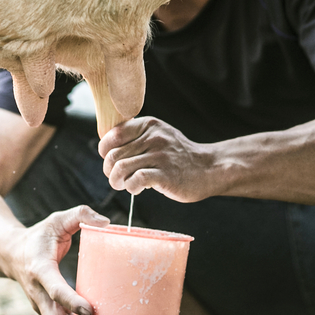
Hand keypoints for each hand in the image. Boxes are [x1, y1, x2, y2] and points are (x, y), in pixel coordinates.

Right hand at [9, 205, 111, 314]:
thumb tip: (105, 222)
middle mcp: (39, 294)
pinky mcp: (48, 311)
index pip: (56, 291)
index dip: (72, 303)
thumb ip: (79, 215)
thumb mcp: (56, 220)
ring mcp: (42, 305)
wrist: (10, 254)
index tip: (91, 311)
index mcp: (40, 270)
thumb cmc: (38, 236)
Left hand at [98, 117, 218, 201]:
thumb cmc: (178, 156)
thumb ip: (135, 138)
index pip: (113, 135)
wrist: (208, 168)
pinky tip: (137, 189)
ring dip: (117, 181)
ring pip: (121, 168)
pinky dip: (131, 187)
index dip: (105, 151)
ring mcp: (160, 155)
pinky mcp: (165, 174)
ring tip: (124, 185)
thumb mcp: (158, 136)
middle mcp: (154, 137)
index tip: (112, 161)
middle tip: (116, 179)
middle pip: (114, 155)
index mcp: (149, 125)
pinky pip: (136, 180)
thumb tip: (107, 149)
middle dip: (109, 171)